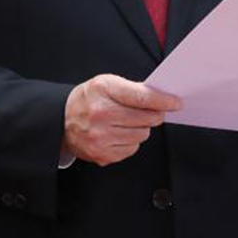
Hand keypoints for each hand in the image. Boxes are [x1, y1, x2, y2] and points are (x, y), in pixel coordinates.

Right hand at [63, 74, 181, 165]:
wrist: (61, 119)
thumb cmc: (88, 99)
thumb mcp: (106, 83)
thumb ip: (132, 88)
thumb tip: (161, 98)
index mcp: (103, 90)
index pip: (141, 97)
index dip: (162, 100)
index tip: (175, 102)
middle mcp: (100, 114)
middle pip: (146, 119)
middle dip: (154, 114)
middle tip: (151, 112)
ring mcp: (100, 137)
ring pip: (142, 135)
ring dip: (141, 128)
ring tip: (127, 122)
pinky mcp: (102, 154)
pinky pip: (133, 149)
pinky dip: (131, 141)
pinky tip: (119, 133)